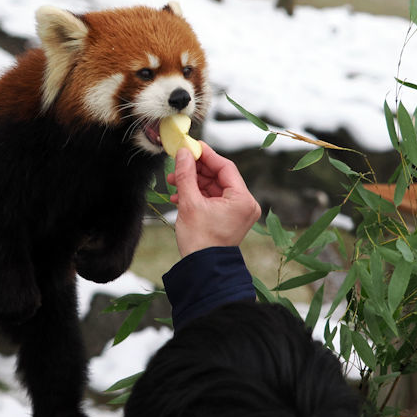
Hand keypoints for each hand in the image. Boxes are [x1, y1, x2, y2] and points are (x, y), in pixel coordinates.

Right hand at [167, 143, 260, 257]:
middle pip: (218, 176)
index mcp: (242, 199)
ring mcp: (236, 212)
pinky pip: (212, 199)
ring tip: (173, 182)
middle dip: (195, 170)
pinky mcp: (227, 219)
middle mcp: (244, 204)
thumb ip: (186, 174)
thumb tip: (183, 153)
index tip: (191, 146)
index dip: (206, 155)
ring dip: (193, 183)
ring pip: (213, 188)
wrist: (202, 270)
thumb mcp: (189, 203)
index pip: (225, 167)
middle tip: (177, 164)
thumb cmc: (200, 241)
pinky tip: (178, 196)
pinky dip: (197, 195)